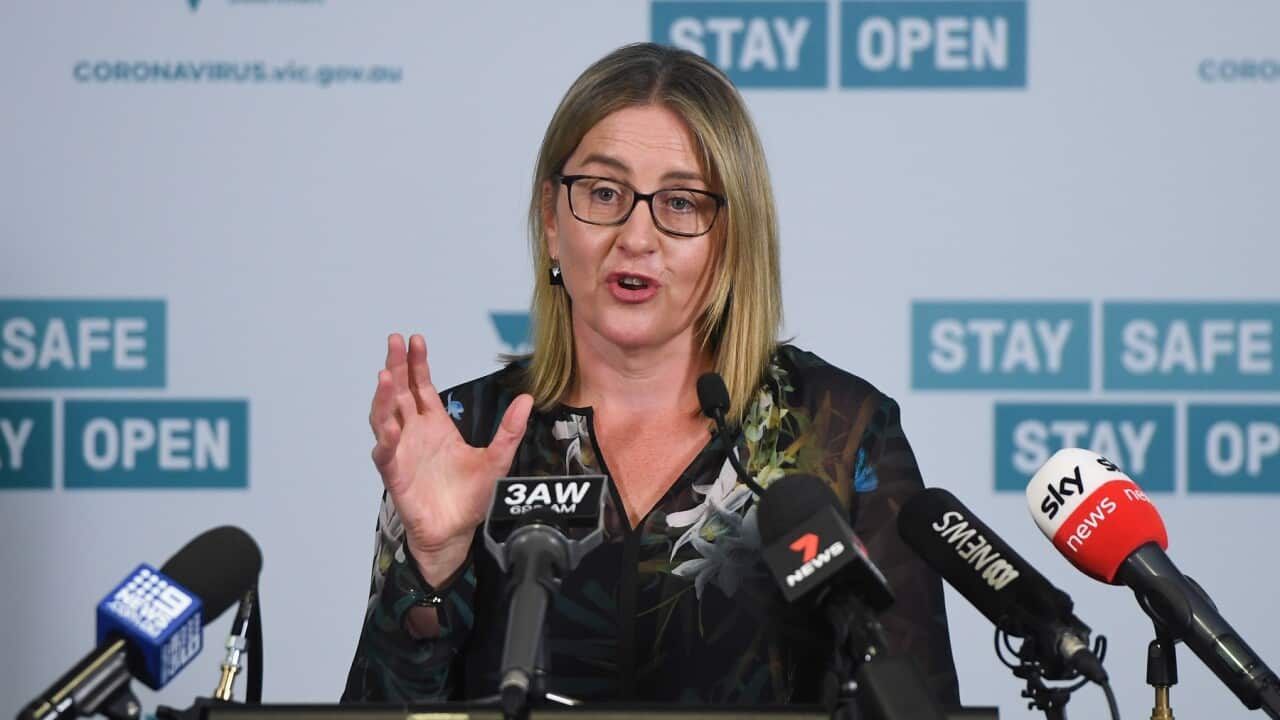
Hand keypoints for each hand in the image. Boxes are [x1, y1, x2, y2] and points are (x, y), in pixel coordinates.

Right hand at [369, 333, 532, 584]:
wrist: (456, 533)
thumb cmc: (470, 497)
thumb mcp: (497, 459)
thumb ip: (510, 430)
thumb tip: (527, 399)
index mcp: (435, 425)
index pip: (421, 386)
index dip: (416, 363)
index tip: (415, 340)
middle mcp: (414, 434)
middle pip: (399, 393)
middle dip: (395, 367)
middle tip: (394, 341)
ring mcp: (402, 453)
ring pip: (385, 418)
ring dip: (384, 397)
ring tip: (385, 376)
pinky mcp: (395, 476)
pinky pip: (386, 455)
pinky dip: (386, 440)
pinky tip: (391, 427)